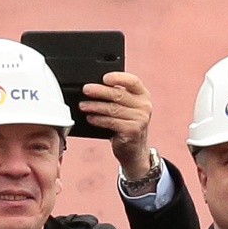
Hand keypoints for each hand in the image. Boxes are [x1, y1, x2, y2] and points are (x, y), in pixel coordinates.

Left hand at [82, 70, 159, 186]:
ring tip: (83, 105)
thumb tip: (93, 88)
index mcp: (143, 95)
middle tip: (85, 89)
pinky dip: (98, 120)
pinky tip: (90, 118)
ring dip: (95, 106)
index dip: (118, 77)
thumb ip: (116, 97)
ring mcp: (141, 119)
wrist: (134, 150)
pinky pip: (111, 122)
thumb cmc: (125, 125)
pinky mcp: (133, 131)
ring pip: (113, 109)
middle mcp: (144, 106)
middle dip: (99, 91)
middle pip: (119, 95)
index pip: (133, 81)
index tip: (104, 77)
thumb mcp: (125, 108)